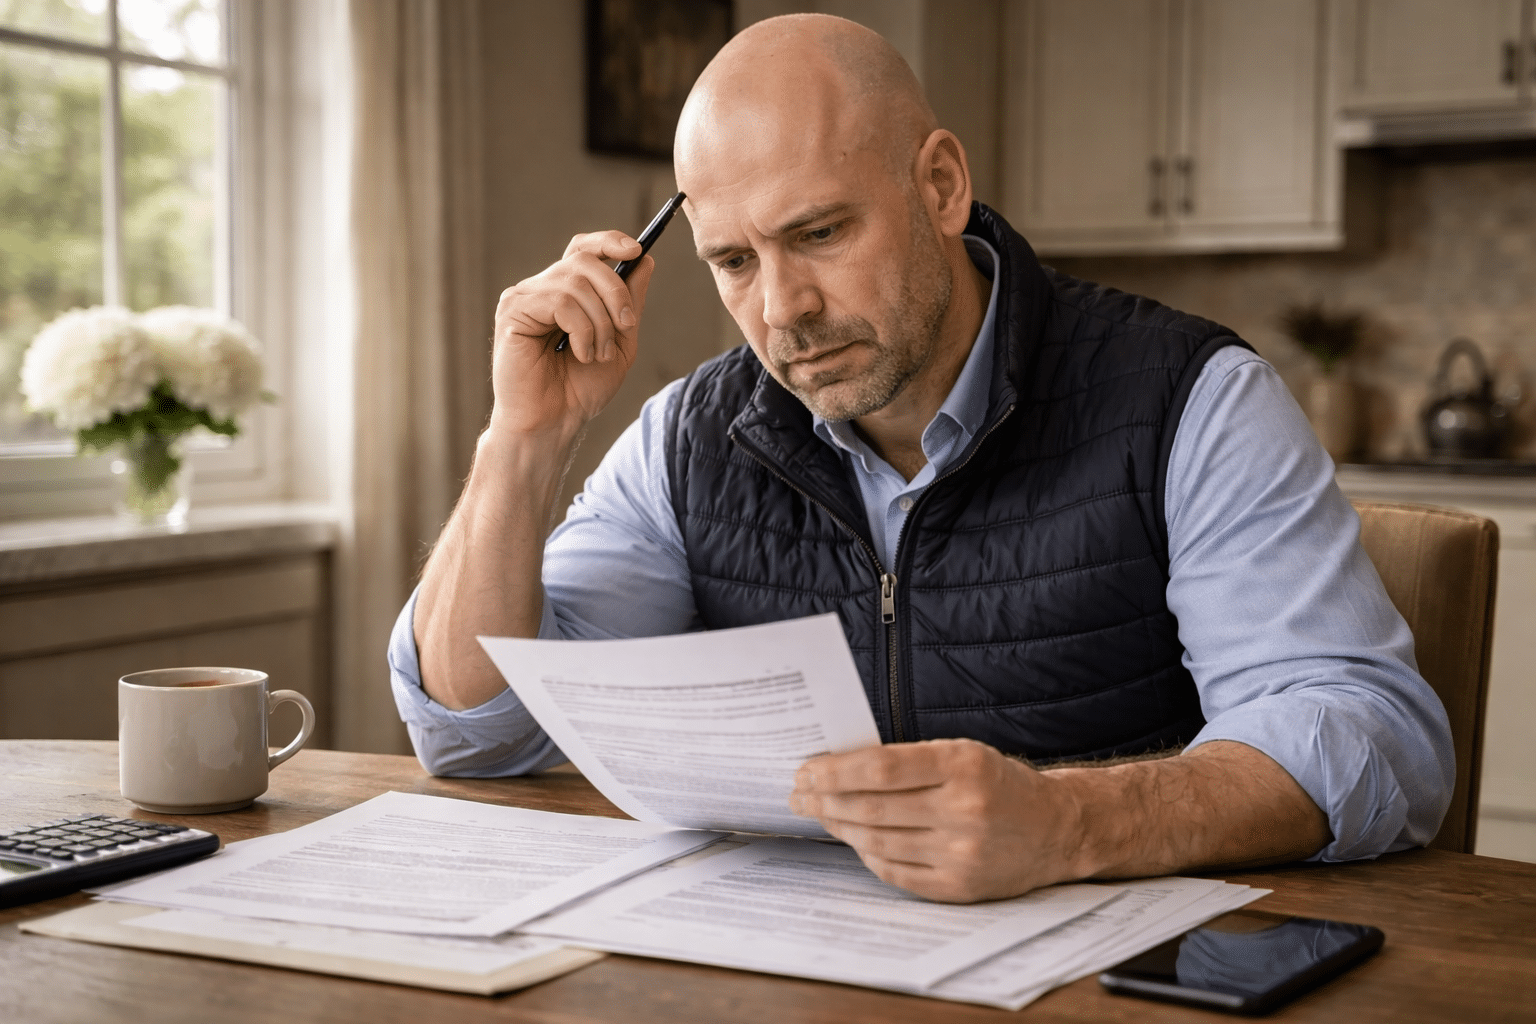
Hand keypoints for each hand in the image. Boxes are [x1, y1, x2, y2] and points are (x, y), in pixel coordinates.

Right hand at [489, 230, 656, 437]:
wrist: (554, 423)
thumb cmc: (580, 389)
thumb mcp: (620, 343)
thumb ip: (630, 303)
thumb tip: (645, 259)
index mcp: (564, 293)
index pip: (583, 249)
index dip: (608, 242)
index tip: (636, 251)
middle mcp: (541, 289)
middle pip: (585, 260)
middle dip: (615, 292)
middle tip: (625, 327)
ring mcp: (523, 298)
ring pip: (575, 283)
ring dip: (599, 322)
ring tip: (596, 355)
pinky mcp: (512, 312)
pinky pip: (559, 301)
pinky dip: (581, 329)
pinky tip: (579, 353)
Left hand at [789, 738, 1079, 902]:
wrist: (1058, 828)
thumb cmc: (1000, 784)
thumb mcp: (963, 753)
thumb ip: (909, 760)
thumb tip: (839, 768)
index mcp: (964, 765)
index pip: (880, 767)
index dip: (835, 771)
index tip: (806, 770)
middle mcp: (964, 810)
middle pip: (872, 807)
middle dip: (825, 800)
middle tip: (799, 794)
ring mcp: (962, 854)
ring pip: (878, 840)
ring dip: (839, 827)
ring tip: (819, 813)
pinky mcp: (960, 887)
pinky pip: (896, 872)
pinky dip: (868, 854)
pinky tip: (853, 840)